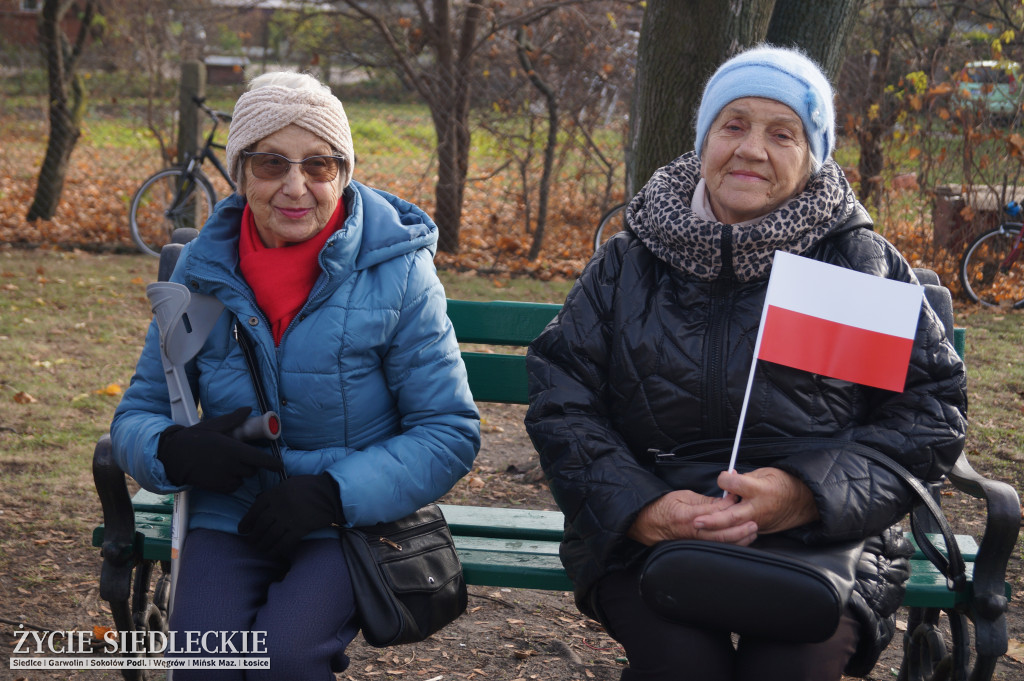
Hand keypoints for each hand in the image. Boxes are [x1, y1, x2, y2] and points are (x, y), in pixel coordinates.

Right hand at [157, 407, 282, 493]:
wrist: (174, 456)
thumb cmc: (195, 439)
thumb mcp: (215, 426)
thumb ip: (234, 419)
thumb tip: (248, 409)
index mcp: (234, 450)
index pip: (261, 459)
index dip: (273, 463)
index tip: (279, 465)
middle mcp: (232, 465)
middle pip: (253, 469)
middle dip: (251, 463)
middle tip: (239, 455)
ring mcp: (225, 478)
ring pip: (244, 478)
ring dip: (241, 472)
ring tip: (227, 463)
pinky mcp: (218, 487)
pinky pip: (234, 486)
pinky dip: (232, 481)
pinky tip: (222, 472)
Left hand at [237, 473, 343, 557]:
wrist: (331, 493)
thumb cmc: (310, 486)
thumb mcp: (289, 483)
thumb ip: (275, 493)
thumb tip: (260, 503)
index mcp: (275, 493)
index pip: (255, 509)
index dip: (246, 521)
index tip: (242, 530)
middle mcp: (279, 507)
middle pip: (261, 525)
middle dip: (253, 536)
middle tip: (250, 541)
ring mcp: (289, 519)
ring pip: (270, 536)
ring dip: (263, 544)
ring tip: (260, 548)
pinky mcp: (300, 529)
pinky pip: (284, 543)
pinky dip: (276, 549)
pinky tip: (272, 552)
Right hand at [627, 489, 756, 546]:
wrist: (646, 523)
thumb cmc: (663, 507)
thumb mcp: (683, 496)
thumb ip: (705, 501)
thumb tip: (725, 501)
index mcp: (689, 516)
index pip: (716, 511)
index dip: (730, 504)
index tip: (739, 496)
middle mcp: (693, 532)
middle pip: (723, 533)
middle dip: (741, 529)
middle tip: (754, 522)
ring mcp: (694, 542)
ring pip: (722, 544)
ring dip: (740, 539)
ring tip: (752, 532)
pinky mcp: (695, 547)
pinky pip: (716, 547)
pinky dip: (731, 544)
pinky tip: (741, 540)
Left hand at [695, 467, 819, 534]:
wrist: (803, 501)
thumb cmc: (783, 483)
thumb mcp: (765, 473)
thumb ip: (744, 478)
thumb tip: (727, 479)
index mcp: (759, 489)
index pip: (734, 484)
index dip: (724, 479)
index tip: (722, 478)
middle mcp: (758, 508)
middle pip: (732, 516)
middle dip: (712, 520)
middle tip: (696, 521)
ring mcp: (759, 522)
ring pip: (734, 529)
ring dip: (716, 529)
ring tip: (699, 527)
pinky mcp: (760, 530)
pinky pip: (741, 533)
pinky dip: (727, 532)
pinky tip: (713, 531)